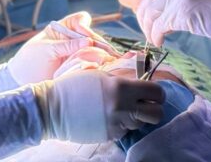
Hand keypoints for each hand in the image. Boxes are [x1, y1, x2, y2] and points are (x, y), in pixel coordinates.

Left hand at [7, 12, 117, 85]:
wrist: (22, 80)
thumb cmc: (30, 60)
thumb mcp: (46, 49)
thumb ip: (67, 45)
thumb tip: (89, 42)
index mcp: (62, 29)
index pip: (80, 19)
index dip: (85, 26)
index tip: (85, 37)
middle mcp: (71, 39)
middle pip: (91, 35)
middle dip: (97, 42)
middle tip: (104, 51)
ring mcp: (75, 53)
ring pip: (93, 50)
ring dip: (99, 54)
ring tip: (106, 60)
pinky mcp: (77, 66)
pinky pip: (90, 62)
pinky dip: (95, 64)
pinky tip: (100, 67)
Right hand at [37, 69, 164, 142]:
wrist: (52, 108)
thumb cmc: (75, 86)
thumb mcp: (101, 75)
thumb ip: (123, 79)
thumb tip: (141, 83)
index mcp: (121, 87)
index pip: (156, 93)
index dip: (158, 93)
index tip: (153, 93)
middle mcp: (123, 107)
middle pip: (157, 114)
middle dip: (154, 108)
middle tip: (145, 104)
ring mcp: (117, 124)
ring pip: (141, 124)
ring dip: (136, 117)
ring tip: (122, 110)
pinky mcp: (109, 136)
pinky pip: (125, 131)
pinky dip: (122, 125)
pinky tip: (109, 118)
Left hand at [136, 0, 210, 48]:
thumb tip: (157, 5)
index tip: (131, 0)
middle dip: (143, 13)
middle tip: (147, 27)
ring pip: (150, 10)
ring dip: (149, 27)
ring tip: (154, 36)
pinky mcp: (185, 10)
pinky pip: (160, 25)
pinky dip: (156, 35)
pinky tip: (160, 41)